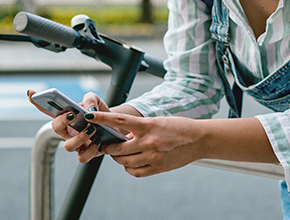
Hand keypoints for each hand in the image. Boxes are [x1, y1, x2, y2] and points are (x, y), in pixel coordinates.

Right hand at [26, 90, 110, 162]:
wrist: (115, 125)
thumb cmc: (100, 112)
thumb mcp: (96, 100)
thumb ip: (90, 99)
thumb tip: (87, 109)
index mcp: (65, 115)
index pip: (47, 109)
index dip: (37, 102)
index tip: (30, 93)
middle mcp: (67, 131)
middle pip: (55, 128)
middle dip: (62, 121)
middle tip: (73, 114)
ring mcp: (75, 143)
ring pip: (68, 146)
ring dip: (80, 137)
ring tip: (92, 129)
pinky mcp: (85, 154)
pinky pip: (82, 157)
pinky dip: (91, 149)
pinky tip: (99, 139)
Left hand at [86, 111, 201, 176]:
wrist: (199, 139)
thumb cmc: (178, 127)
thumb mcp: (157, 122)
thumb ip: (140, 129)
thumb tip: (123, 136)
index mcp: (148, 126)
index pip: (120, 121)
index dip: (102, 119)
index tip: (89, 116)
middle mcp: (149, 142)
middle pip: (118, 148)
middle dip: (108, 147)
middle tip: (105, 145)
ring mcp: (153, 156)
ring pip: (124, 161)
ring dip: (118, 158)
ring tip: (120, 153)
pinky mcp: (157, 168)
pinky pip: (135, 172)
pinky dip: (129, 168)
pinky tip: (131, 162)